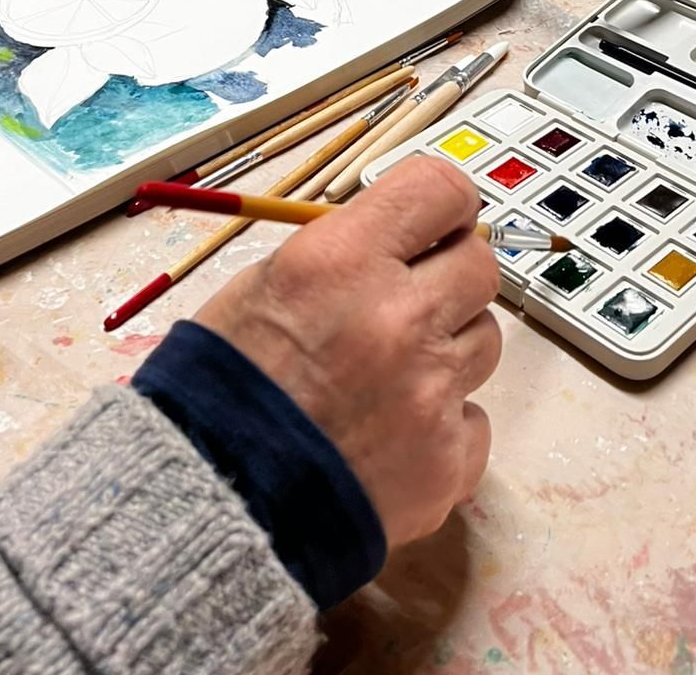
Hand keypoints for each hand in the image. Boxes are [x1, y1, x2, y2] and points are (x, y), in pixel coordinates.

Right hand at [194, 154, 500, 549]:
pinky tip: (395, 436)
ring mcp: (430, 392)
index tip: (440, 221)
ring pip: (484, 341)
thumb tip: (399, 242)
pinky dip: (443, 426)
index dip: (446, 203)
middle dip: (451, 276)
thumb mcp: (262, 285)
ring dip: (447, 350)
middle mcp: (398, 317)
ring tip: (390, 378)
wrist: (212, 504)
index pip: (441, 190)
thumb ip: (343, 255)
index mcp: (344, 261)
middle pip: (479, 266)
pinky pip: (474, 422)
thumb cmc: (220, 388)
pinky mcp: (446, 462)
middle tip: (412, 301)